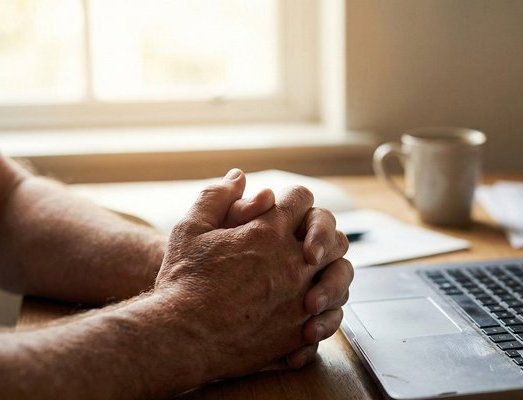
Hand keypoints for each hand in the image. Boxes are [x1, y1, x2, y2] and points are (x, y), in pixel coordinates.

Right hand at [153, 169, 348, 379]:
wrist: (181, 338)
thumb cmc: (182, 281)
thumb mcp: (190, 229)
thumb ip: (217, 197)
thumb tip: (238, 176)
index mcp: (269, 230)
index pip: (302, 199)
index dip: (295, 201)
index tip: (286, 211)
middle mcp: (293, 261)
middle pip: (333, 235)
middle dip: (323, 235)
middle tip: (308, 244)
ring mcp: (301, 296)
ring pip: (341, 274)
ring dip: (331, 272)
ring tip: (313, 278)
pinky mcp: (300, 330)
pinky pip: (332, 314)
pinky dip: (327, 310)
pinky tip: (310, 311)